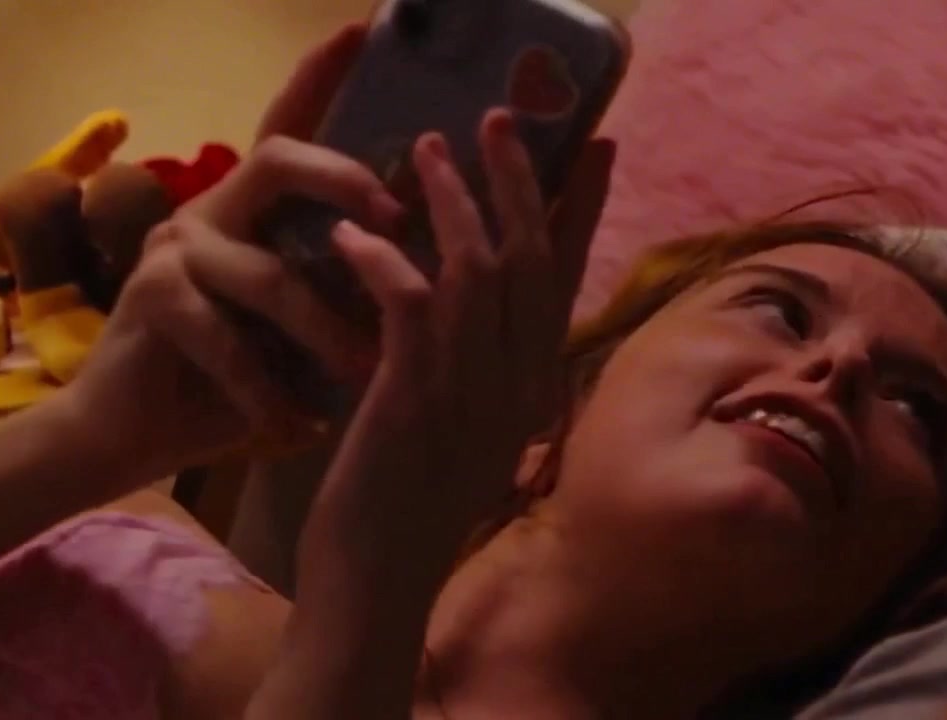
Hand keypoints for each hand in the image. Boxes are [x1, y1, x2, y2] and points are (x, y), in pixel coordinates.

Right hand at [50, 24, 402, 480]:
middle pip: (278, 160)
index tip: (359, 27)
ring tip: (369, 376)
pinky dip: (273, 393)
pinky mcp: (151, 300)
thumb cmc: (236, 382)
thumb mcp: (304, 326)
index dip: (318, 76)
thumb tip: (438, 266)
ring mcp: (175, 250)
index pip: (287, 126)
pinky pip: (230, 340)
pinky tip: (303, 428)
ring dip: (328, 334)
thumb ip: (343, 284)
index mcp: (253, 209)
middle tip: (396, 217)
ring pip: (271, 274)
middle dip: (344, 183)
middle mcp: (210, 211)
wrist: (132, 436)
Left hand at [313, 114, 614, 552]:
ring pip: (476, 270)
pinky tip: (353, 235)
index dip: (579, 210)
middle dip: (520, 180)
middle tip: (500, 117)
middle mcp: (514, 388)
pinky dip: (382, 259)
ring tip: (428, 146)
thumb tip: (464, 317)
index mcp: (529, 392)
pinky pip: (408, 306)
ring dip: (452, 200)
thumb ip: (474, 378)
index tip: (593, 148)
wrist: (376, 592)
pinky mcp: (412, 403)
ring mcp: (468, 396)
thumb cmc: (405, 518)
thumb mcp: (459, 438)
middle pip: (532, 260)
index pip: (566, 283)